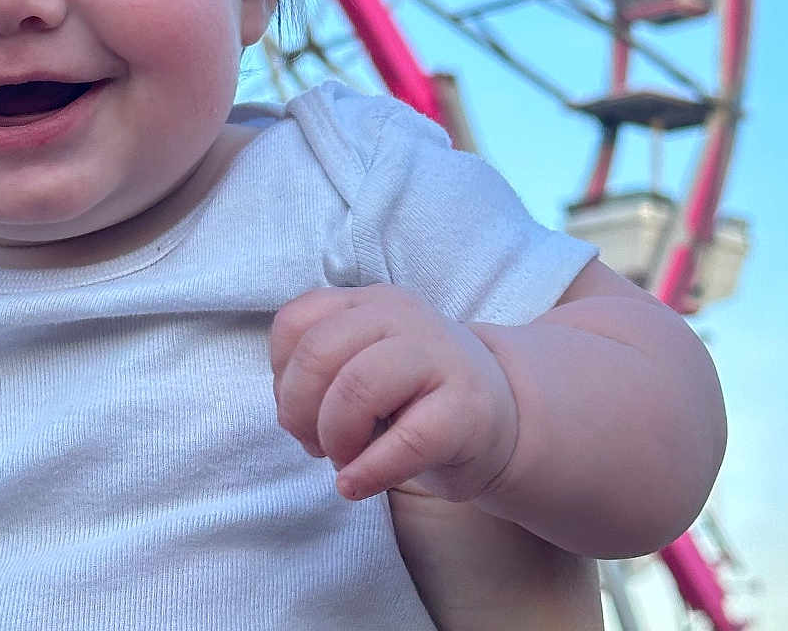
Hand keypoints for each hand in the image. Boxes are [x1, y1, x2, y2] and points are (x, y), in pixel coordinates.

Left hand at [269, 285, 518, 503]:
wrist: (505, 415)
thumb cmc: (415, 396)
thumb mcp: (363, 362)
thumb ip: (322, 369)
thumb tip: (290, 410)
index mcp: (368, 302)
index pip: (296, 322)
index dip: (282, 377)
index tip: (298, 411)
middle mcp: (401, 316)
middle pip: (319, 352)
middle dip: (299, 410)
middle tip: (315, 444)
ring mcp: (439, 357)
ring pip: (356, 386)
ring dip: (334, 437)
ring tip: (343, 460)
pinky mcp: (467, 409)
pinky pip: (405, 440)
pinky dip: (369, 471)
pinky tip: (357, 486)